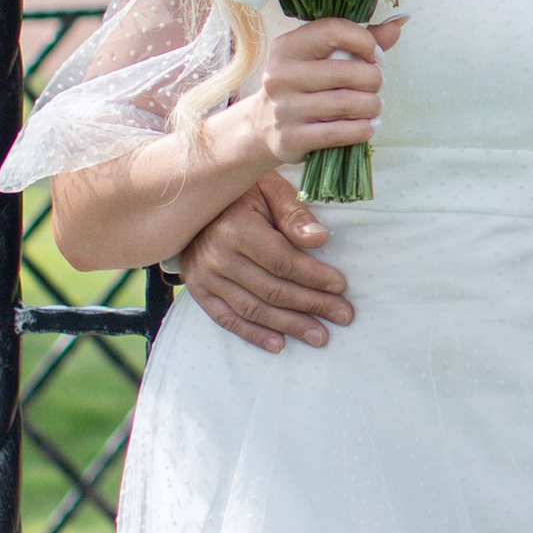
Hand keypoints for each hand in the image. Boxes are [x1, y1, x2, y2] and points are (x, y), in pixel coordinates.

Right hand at [177, 169, 355, 351]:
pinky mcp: (198, 289)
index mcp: (235, 228)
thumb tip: (321, 240)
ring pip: (253, 309)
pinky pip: (227, 318)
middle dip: (312, 305)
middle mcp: (216, 256)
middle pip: (272, 289)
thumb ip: (294, 214)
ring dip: (289, 326)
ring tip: (320, 336)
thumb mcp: (269, 187)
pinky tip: (280, 345)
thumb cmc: (241, 190)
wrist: (189, 197)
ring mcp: (204, 276)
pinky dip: (254, 334)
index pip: (282, 261)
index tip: (341, 286)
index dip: (313, 276)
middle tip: (343, 315)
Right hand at [240, 12, 401, 174]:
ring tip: (374, 106)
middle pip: (348, 72)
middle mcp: (281, 75)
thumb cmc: (302, 84)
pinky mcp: (292, 138)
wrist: (262, 125)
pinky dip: (363, 129)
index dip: (365, 42)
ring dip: (372, 106)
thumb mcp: (320, 57)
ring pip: (348, 104)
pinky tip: (368, 125)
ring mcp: (284, 109)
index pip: (334, 30)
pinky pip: (340, 133)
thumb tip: (399, 23)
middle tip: (376, 86)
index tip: (376, 56)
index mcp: (288, 47)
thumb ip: (358, 39)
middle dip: (374, 79)